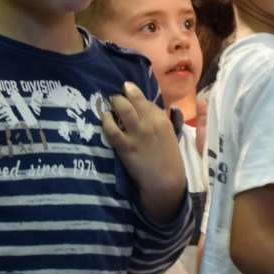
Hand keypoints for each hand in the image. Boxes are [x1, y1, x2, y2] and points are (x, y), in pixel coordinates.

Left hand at [104, 82, 186, 223]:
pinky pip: (112, 129)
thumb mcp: (169, 134)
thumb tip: (145, 108)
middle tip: (118, 96)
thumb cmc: (167, 158)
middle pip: (134, 99)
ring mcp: (137, 134)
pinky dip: (106, 120)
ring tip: (111, 103)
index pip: (146, 101)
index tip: (130, 96)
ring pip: (123, 109)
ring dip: (115, 102)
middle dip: (124, 94)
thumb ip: (158, 120)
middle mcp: (150, 123)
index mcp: (162, 120)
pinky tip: (105, 117)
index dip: (136, 96)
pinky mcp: (125, 147)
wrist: (165, 180)